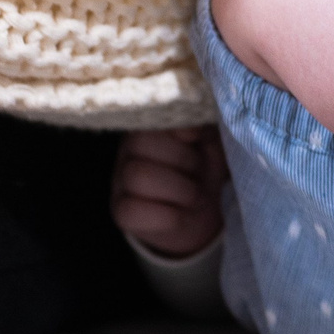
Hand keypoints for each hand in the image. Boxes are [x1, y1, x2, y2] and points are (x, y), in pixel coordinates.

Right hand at [112, 127, 229, 259]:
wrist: (203, 213)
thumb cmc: (206, 171)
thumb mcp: (213, 144)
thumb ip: (204, 128)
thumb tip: (191, 128)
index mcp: (151, 127)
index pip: (150, 117)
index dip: (175, 126)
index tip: (196, 137)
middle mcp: (129, 150)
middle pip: (141, 143)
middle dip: (181, 159)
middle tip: (198, 173)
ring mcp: (120, 181)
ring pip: (137, 175)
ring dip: (178, 189)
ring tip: (195, 196)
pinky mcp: (121, 211)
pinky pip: (132, 210)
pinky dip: (166, 216)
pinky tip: (180, 215)